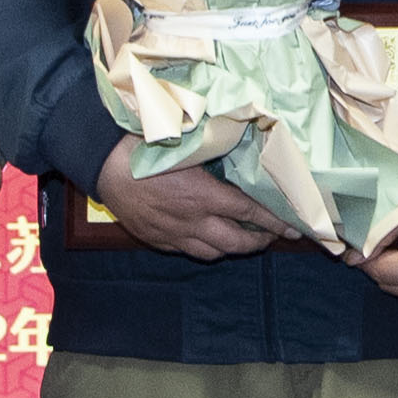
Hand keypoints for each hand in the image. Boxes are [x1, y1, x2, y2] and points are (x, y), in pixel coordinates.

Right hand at [95, 140, 284, 261]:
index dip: (275, 221)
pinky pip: (187, 251)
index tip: (294, 226)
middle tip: (272, 236)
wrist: (104, 164)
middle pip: (236, 242)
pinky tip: (208, 239)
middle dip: (259, 242)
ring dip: (232, 248)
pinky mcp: (156, 239)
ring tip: (244, 240)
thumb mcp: (188, 143)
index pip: (251, 212)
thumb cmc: (146, 146)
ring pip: (212, 253)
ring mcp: (173, 234)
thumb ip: (217, 150)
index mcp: (204, 196)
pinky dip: (203, 247)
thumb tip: (244, 143)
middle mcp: (192, 220)